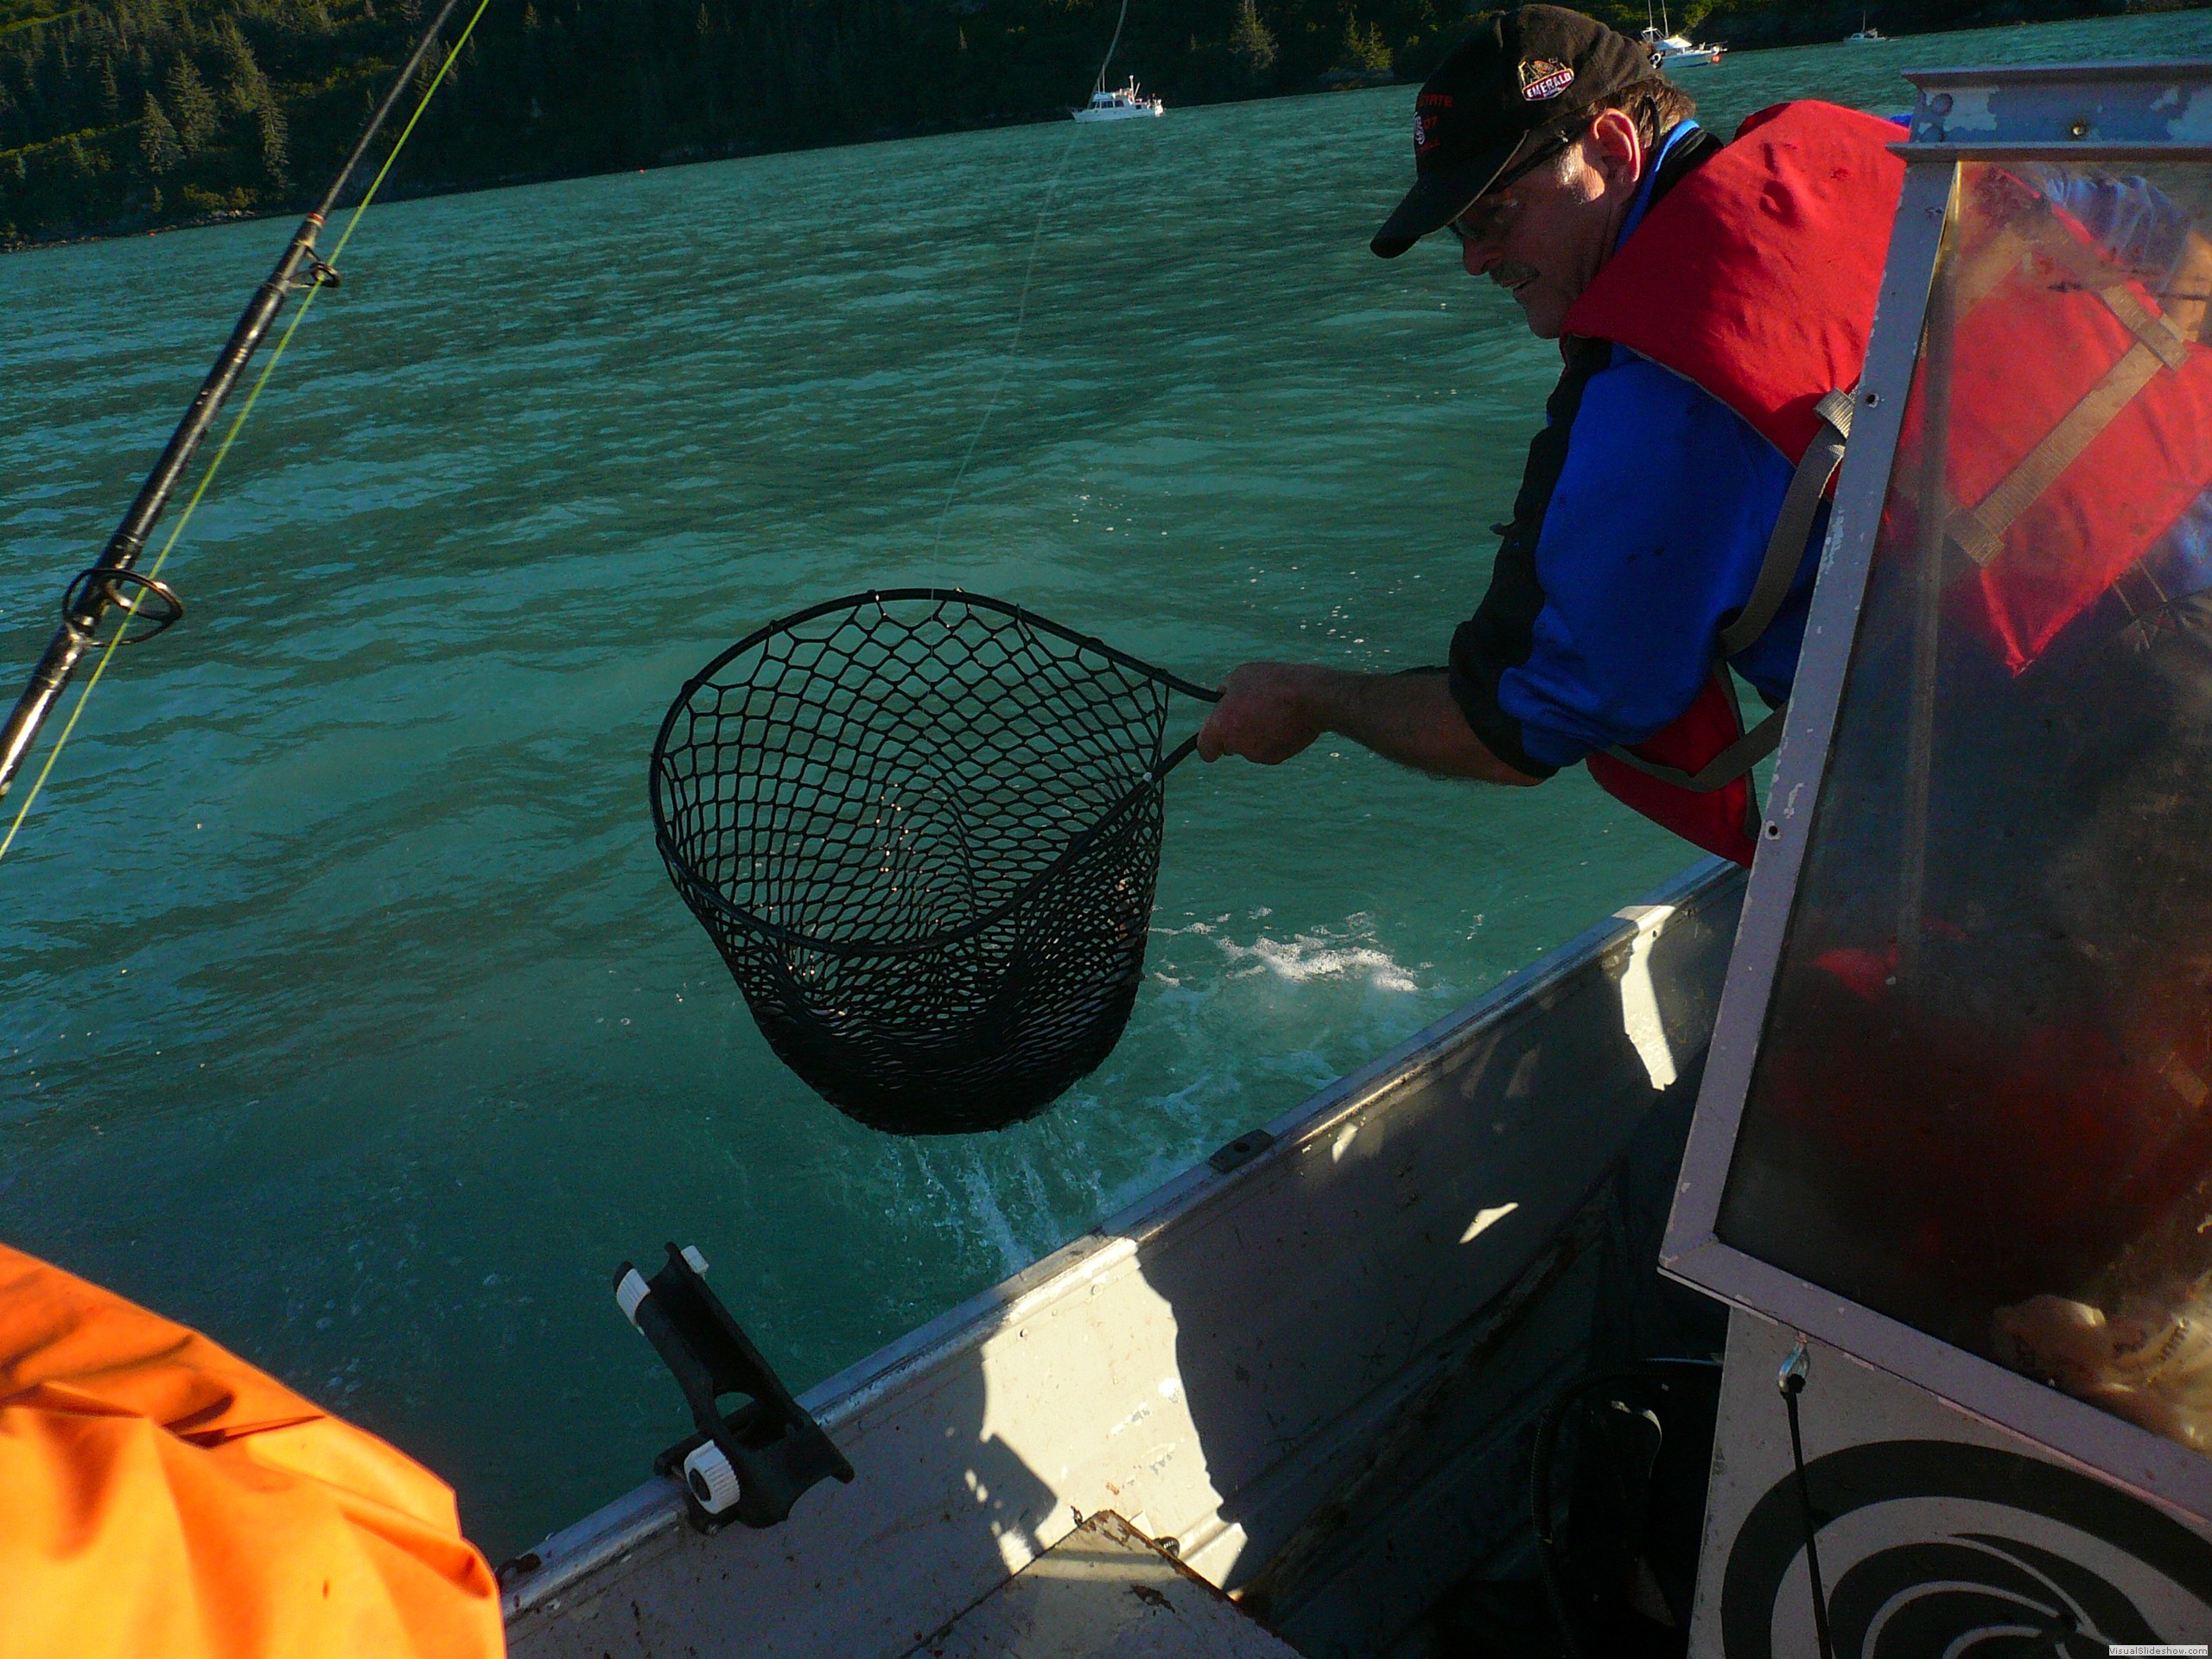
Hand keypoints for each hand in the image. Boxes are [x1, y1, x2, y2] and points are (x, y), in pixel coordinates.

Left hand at [1196, 663, 1326, 764]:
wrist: (1312, 698)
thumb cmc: (1274, 683)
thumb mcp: (1241, 675)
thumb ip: (1226, 691)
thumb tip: (1222, 697)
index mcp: (1221, 725)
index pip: (1204, 749)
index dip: (1209, 743)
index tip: (1216, 737)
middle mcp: (1237, 745)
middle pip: (1229, 746)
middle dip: (1235, 733)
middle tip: (1251, 712)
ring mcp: (1257, 754)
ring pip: (1250, 747)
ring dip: (1256, 735)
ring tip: (1272, 712)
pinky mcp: (1277, 758)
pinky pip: (1268, 749)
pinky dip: (1272, 739)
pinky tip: (1284, 722)